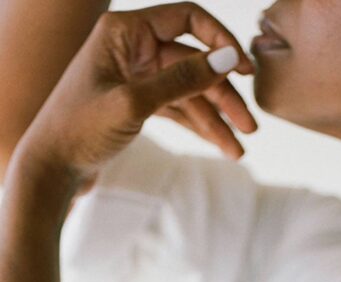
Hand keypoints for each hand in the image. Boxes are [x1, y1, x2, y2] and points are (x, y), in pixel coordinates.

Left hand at [13, 2, 257, 197]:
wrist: (54, 167)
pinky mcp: (140, 103)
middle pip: (194, 64)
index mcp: (126, 32)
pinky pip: (179, 110)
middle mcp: (134, 49)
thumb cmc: (81, 129)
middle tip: (250, 127)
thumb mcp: (134, 103)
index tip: (246, 70)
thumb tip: (228, 57)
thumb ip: (183, 79)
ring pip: (190, 92)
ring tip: (237, 150)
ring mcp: (138, 77)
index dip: (221, 41)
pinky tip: (221, 146)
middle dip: (224, 97)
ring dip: (216, 121)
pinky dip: (199, 127)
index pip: (188, 19)